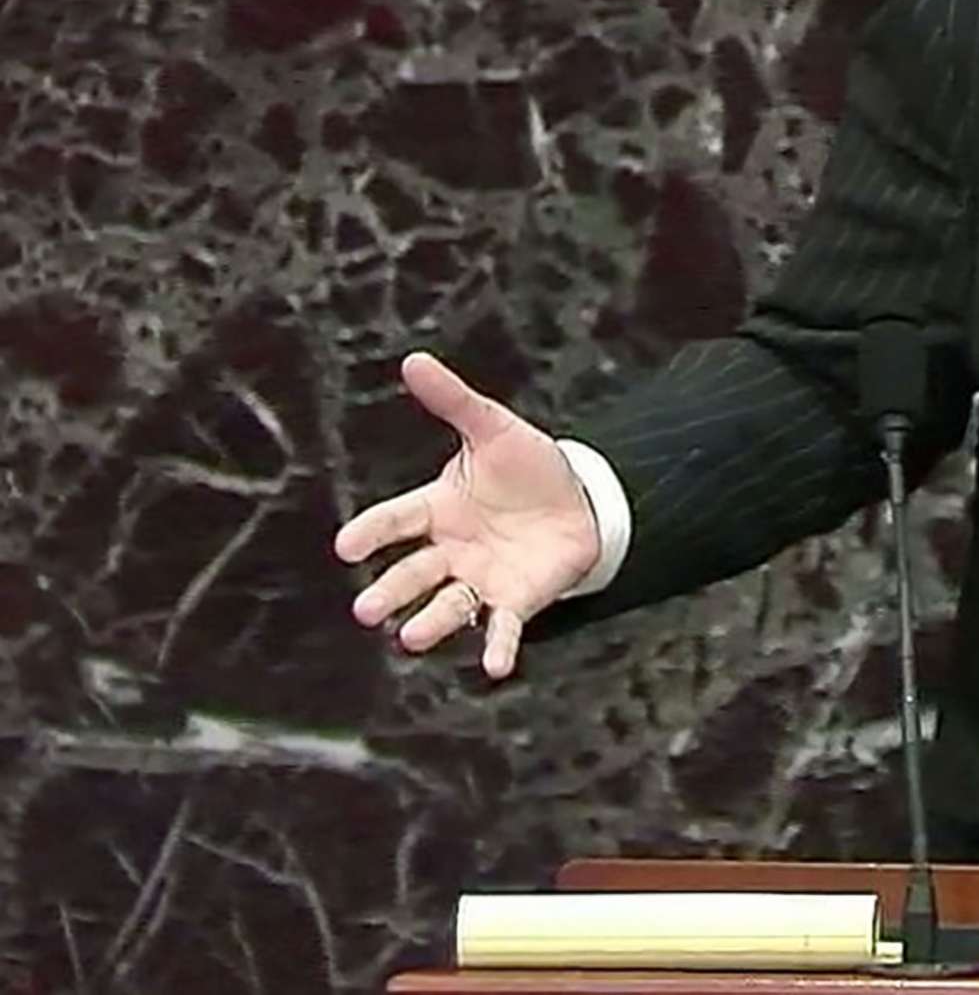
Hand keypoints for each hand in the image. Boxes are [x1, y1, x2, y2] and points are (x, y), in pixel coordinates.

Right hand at [334, 353, 600, 678]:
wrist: (582, 498)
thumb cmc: (528, 466)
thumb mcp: (494, 429)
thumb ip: (455, 402)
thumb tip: (415, 361)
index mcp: (437, 508)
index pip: (396, 520)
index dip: (372, 532)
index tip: (346, 545)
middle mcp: (450, 550)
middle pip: (412, 573)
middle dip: (390, 591)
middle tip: (367, 609)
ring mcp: (481, 578)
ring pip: (447, 605)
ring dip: (430, 623)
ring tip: (410, 637)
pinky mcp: (515, 601)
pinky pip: (501, 627)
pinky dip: (497, 647)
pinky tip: (494, 667)